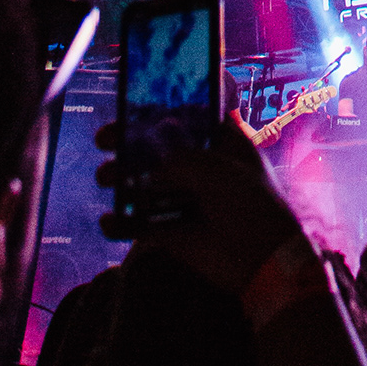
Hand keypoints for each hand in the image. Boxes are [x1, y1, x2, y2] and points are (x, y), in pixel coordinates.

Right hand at [96, 116, 302, 294]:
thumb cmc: (248, 203)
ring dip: (123, 180)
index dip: (164, 112)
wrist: (262, 260)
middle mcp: (203, 170)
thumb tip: (155, 149)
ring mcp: (187, 202)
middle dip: (131, 144)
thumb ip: (180, 157)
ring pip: (148, 186)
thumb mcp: (216, 170)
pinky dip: (124, 224)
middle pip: (161, 152)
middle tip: (104, 138)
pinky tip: (109, 221)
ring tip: (104, 177)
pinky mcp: (174, 234)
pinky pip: (142, 226)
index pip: (190, 120)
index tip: (133, 105)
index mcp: (223, 145)